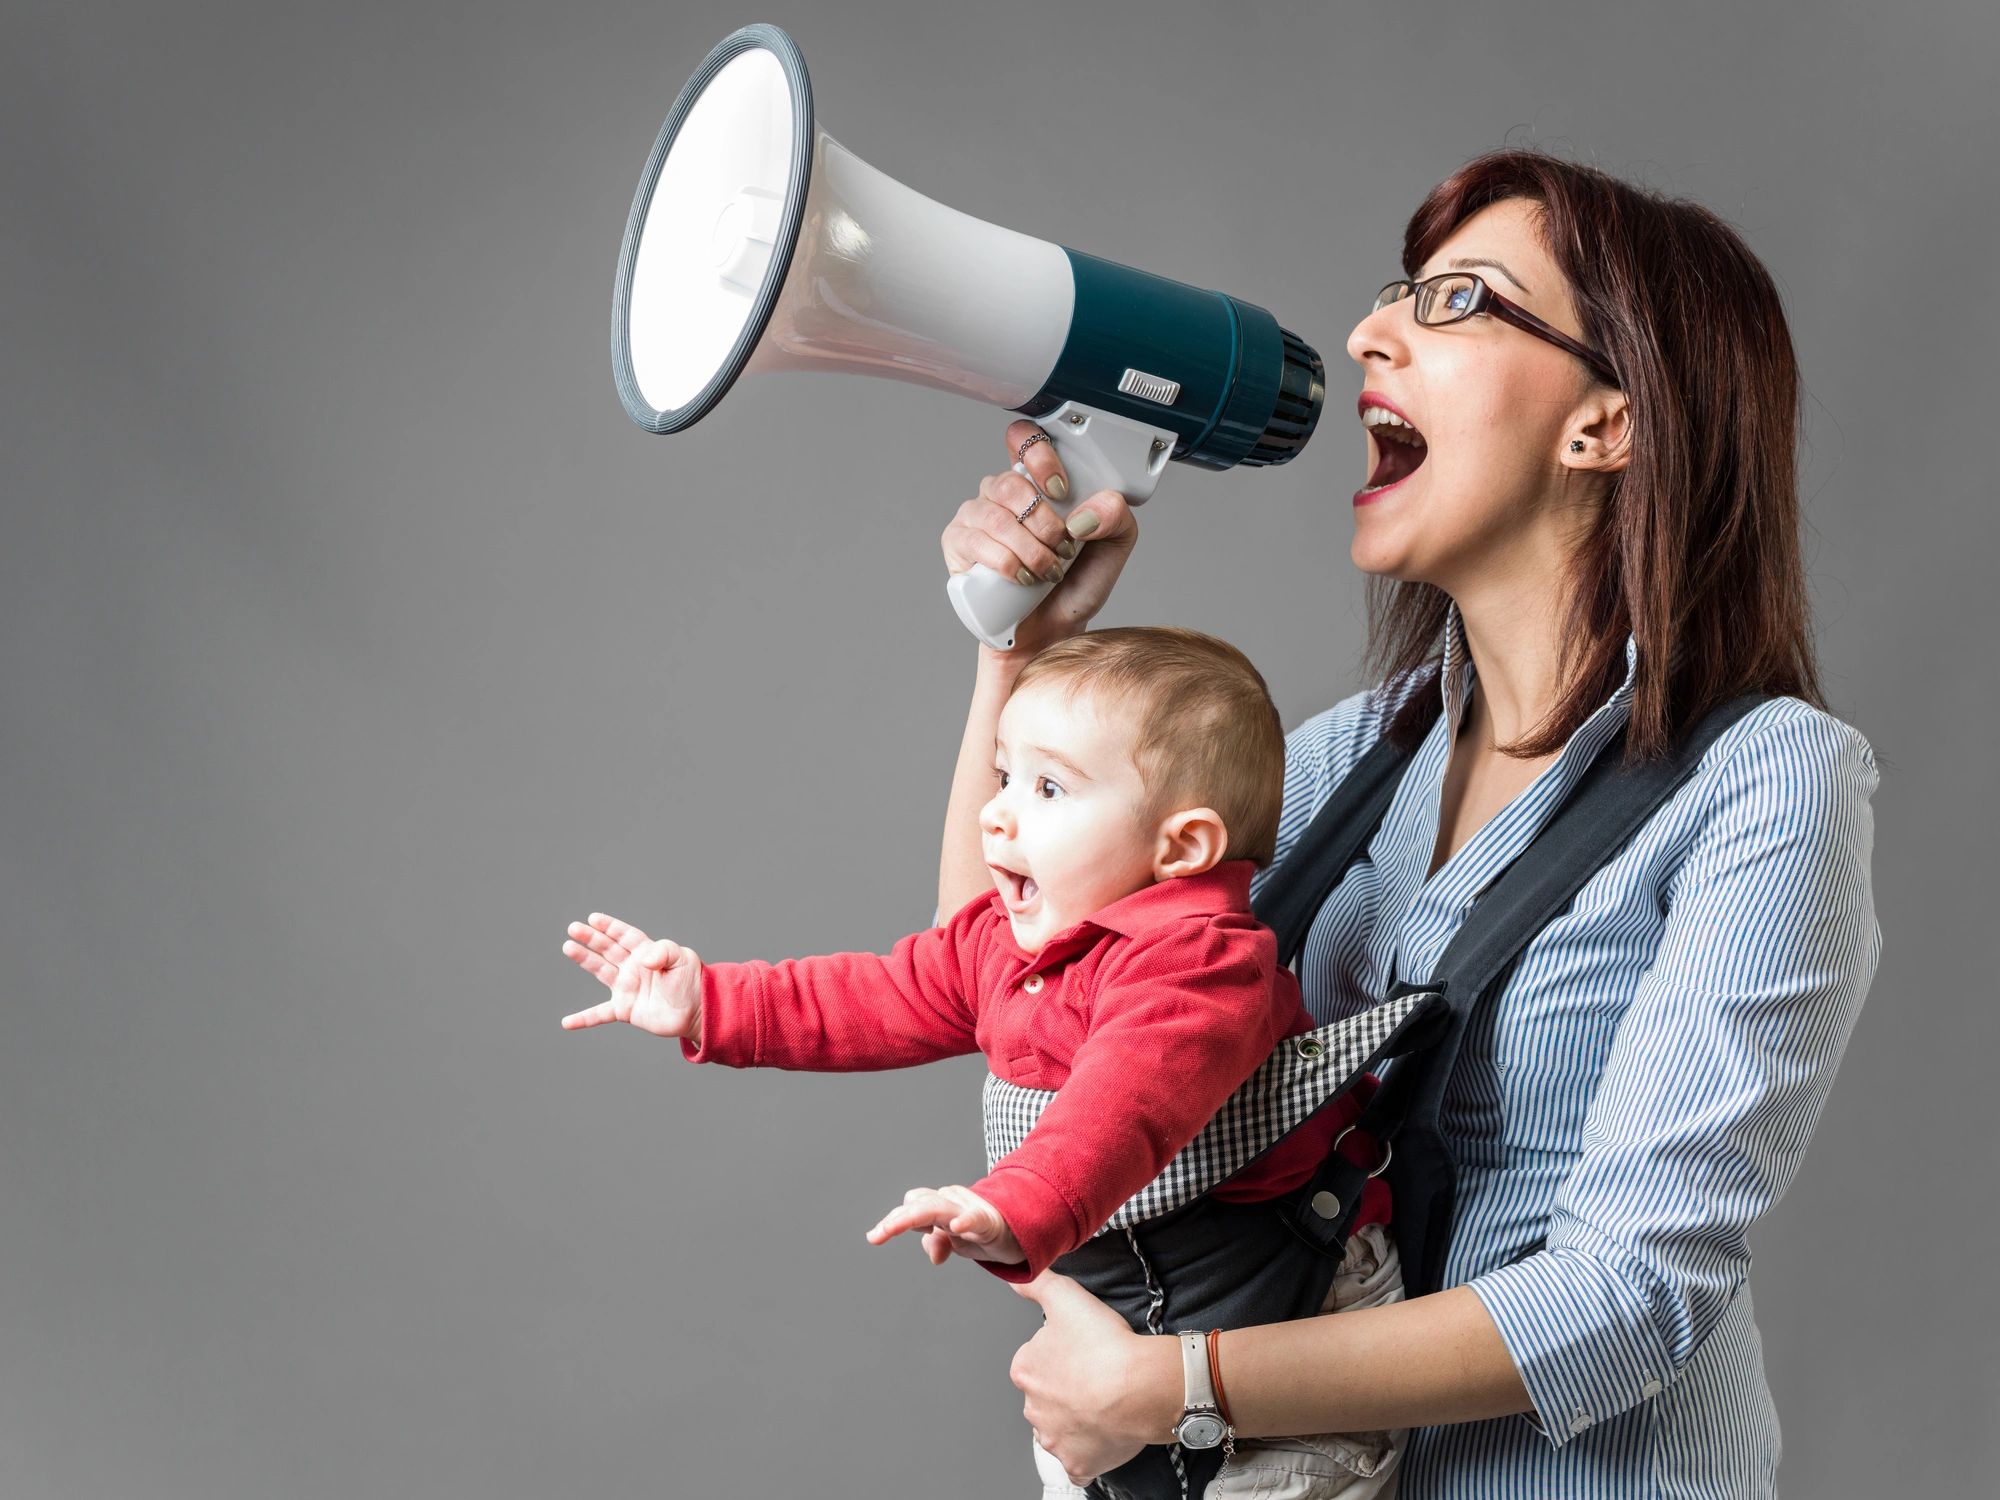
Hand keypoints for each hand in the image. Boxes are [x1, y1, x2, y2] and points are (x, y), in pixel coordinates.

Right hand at [559, 911, 702, 1039]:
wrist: (697, 1010)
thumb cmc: (691, 981)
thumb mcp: (683, 959)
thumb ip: (664, 951)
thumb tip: (644, 959)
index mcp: (646, 952)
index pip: (624, 935)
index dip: (610, 926)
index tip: (593, 918)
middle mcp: (633, 968)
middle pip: (608, 949)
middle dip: (591, 938)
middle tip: (573, 928)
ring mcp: (627, 988)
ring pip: (601, 971)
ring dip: (584, 959)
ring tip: (568, 946)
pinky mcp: (625, 1009)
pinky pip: (600, 1014)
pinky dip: (584, 1019)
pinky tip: (568, 1022)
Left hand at [866, 1185, 1024, 1265]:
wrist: (1020, 1228)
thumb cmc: (983, 1231)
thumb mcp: (957, 1242)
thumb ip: (938, 1242)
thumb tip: (935, 1256)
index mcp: (940, 1207)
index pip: (913, 1206)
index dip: (893, 1219)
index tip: (875, 1236)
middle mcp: (951, 1204)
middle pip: (919, 1204)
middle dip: (896, 1219)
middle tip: (876, 1235)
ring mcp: (969, 1210)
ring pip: (937, 1208)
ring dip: (913, 1216)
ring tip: (893, 1227)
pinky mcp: (989, 1221)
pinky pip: (976, 1218)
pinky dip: (966, 1220)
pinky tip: (957, 1226)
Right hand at [942, 420, 1139, 659]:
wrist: (1051, 631)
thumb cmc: (1076, 585)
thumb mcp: (1112, 548)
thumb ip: (1115, 518)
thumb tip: (1084, 512)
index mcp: (1037, 482)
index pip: (1024, 440)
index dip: (1039, 456)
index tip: (1061, 489)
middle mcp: (1002, 495)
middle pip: (1010, 484)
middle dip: (1044, 522)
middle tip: (1062, 547)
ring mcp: (975, 517)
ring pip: (996, 517)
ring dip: (1030, 549)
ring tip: (1047, 571)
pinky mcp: (957, 545)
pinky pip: (976, 543)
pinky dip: (1007, 563)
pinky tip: (1023, 579)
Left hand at [1011, 1272, 1166, 1485]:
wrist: (1138, 1387)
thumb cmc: (1105, 1346)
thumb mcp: (1067, 1297)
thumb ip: (1037, 1283)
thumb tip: (1015, 1276)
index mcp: (1026, 1371)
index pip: (1035, 1361)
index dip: (1061, 1354)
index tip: (1082, 1351)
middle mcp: (1033, 1408)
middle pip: (1047, 1396)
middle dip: (1067, 1389)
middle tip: (1095, 1376)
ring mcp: (1055, 1440)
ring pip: (1060, 1429)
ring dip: (1077, 1420)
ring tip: (1105, 1403)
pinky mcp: (1078, 1464)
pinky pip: (1079, 1462)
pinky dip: (1089, 1453)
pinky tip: (1105, 1436)